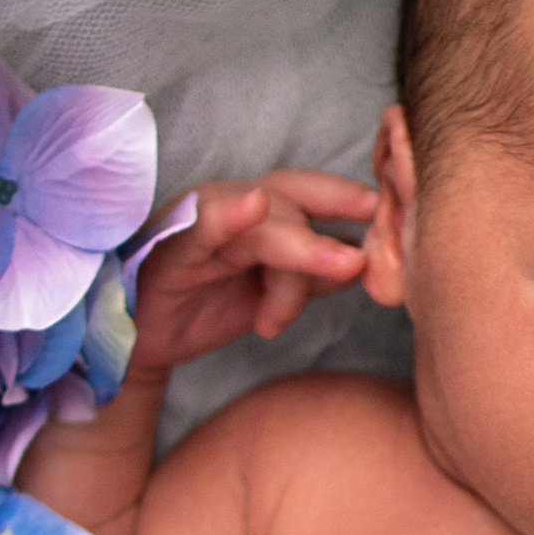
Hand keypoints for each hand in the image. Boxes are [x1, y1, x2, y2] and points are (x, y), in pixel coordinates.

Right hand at [130, 170, 373, 373]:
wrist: (137, 341)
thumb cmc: (200, 307)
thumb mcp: (270, 297)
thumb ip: (311, 278)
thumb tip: (363, 262)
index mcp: (258, 215)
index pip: (312, 193)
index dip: (351, 197)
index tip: (396, 209)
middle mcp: (233, 205)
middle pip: (294, 193)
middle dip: (339, 204)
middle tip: (376, 230)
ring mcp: (202, 220)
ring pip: (263, 218)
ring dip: (301, 248)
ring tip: (331, 272)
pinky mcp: (173, 242)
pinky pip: (203, 222)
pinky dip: (228, 212)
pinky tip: (250, 207)